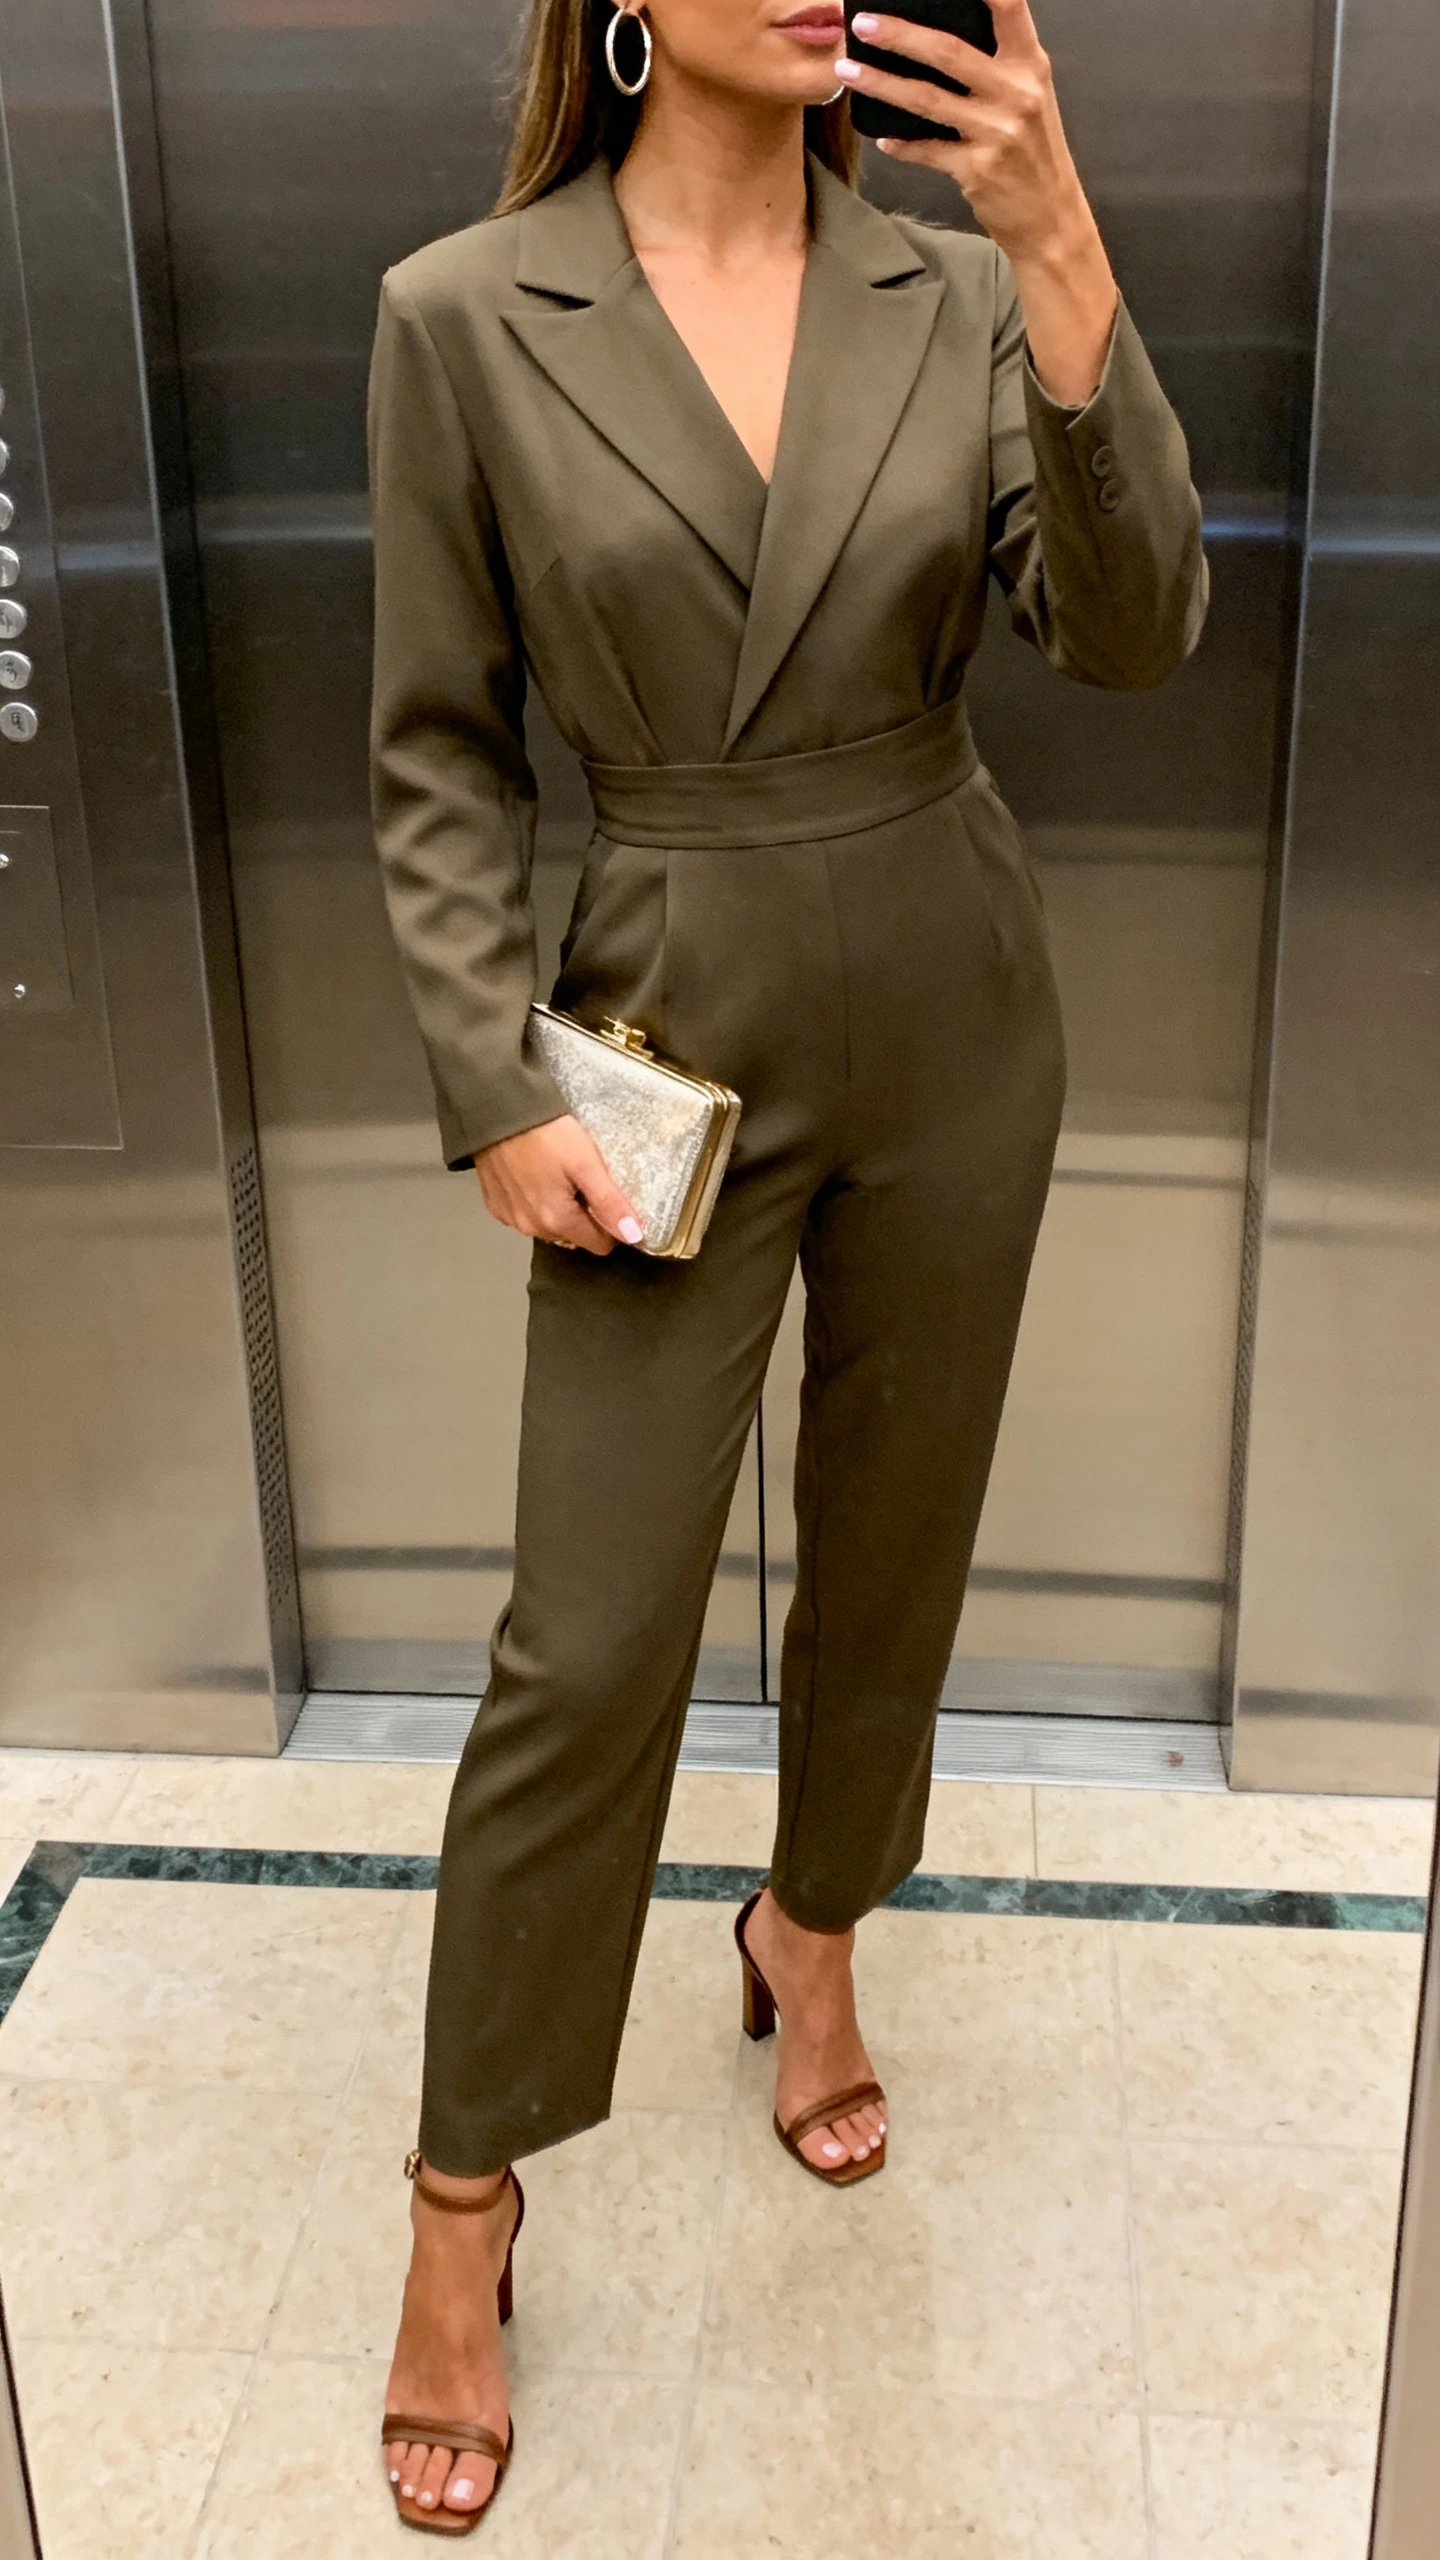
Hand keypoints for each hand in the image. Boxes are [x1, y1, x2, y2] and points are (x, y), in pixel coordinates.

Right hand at [474, 1116, 644, 1255]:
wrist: (498, 1110)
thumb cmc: (545, 1133)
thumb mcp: (587, 1164)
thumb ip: (610, 1203)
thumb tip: (633, 1235)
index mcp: (557, 1221)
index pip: (599, 1244)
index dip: (610, 1223)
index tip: (608, 1196)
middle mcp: (531, 1228)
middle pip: (574, 1236)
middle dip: (584, 1214)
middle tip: (582, 1179)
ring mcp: (510, 1218)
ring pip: (549, 1227)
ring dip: (559, 1209)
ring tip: (558, 1174)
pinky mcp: (495, 1205)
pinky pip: (525, 1214)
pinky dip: (534, 1201)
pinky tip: (535, 1176)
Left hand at [837, 0, 1117, 402]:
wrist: (1050, 218)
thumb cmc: (1034, 154)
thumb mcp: (1029, 96)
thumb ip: (997, 63)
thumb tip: (940, 37)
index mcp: (1030, 65)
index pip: (1009, 8)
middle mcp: (1016, 93)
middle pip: (948, 52)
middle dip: (899, 34)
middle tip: (862, 24)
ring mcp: (995, 132)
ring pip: (926, 99)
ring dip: (881, 83)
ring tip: (848, 70)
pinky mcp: (977, 170)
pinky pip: (927, 150)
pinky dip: (901, 144)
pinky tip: (882, 137)